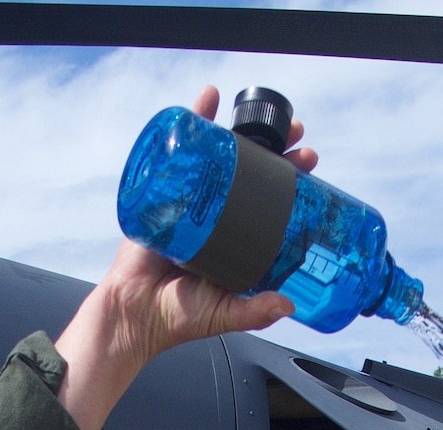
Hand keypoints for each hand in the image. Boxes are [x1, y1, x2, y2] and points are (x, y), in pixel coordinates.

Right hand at [56, 86, 317, 429]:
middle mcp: (219, 217)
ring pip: (221, 159)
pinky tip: (208, 99)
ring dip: (240, 130)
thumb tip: (288, 304)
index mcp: (240, 242)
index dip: (291, 182)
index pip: (273, 202)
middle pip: (251, 173)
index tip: (308, 165)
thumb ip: (256, 312)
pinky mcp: (165, 193)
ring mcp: (192, 202)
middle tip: (294, 133)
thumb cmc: (179, 317)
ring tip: (259, 114)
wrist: (134, 313)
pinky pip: (181, 153)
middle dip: (274, 149)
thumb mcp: (226, 314)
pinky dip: (193, 123)